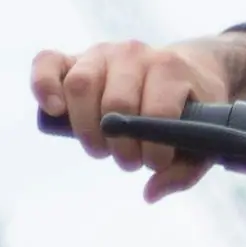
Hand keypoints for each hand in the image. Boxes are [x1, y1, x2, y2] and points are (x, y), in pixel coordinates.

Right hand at [30, 30, 245, 198]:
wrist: (186, 70)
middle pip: (115, 104)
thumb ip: (185, 170)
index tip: (156, 163)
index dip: (153, 148)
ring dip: (86, 130)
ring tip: (100, 149)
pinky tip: (53, 110)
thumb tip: (150, 193)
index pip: (156, 111)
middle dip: (120, 146)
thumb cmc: (191, 109)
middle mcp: (135, 54)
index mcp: (170, 68)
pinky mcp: (75, 59)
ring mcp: (102, 53)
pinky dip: (43, 85)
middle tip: (128, 161)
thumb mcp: (203, 137)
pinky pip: (47, 63)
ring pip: (81, 86)